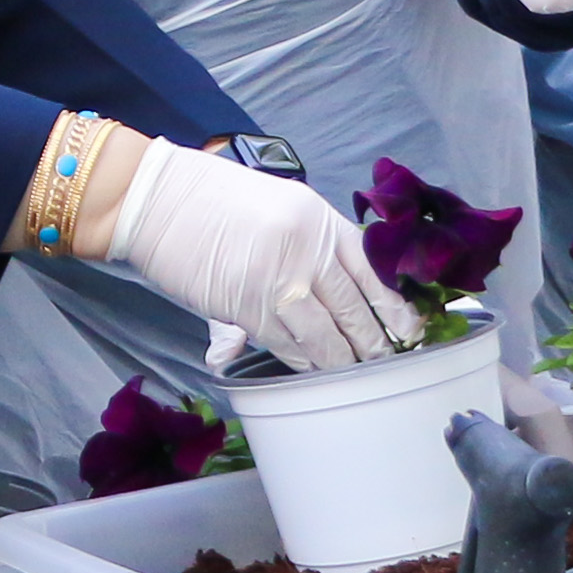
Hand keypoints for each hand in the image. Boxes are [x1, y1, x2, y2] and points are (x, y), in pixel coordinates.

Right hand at [108, 141, 420, 372]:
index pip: (373, 270)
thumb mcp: (281, 206)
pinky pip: (288, 345)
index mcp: (320, 221)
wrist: (161, 201)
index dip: (395, 304)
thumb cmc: (219, 201)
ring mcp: (278, 283)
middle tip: (388, 359)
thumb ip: (314, 246)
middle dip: (373, 340)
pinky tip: (314, 368)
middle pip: (353, 308)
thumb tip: (340, 291)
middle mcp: (306, 252)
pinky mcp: (248, 309)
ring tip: (356, 372)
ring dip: (342, 359)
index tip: (411, 328)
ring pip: (324, 335)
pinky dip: (303, 361)